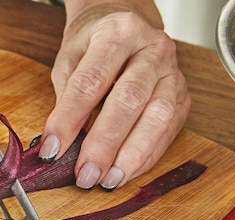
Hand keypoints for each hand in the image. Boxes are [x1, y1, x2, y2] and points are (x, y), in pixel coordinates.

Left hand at [39, 1, 190, 188]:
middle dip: (104, 144)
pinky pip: (169, 131)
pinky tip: (126, 173)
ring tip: (108, 181)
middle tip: (85, 174)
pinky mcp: (183, 96)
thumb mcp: (69, 60)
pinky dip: (146, 157)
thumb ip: (66, 98)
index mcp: (117, 33)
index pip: (90, 82)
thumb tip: (58, 145)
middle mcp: (152, 50)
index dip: (68, 120)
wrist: (124, 24)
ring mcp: (173, 73)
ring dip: (131, 156)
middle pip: (129, 101)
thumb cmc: (92, 45)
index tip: (51, 150)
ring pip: (158, 118)